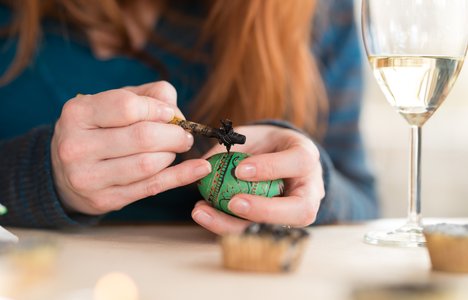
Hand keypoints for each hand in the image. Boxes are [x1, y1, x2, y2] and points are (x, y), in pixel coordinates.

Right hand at [51, 81, 210, 214]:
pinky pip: (151, 187)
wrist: (64, 173)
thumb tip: (175, 110)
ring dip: (172, 155)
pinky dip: (181, 176)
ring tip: (175, 149)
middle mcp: (76, 146)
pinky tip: (200, 168)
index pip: (128, 107)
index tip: (171, 114)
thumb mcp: (111, 103)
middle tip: (184, 135)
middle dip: (174, 135)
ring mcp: (87, 177)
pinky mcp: (103, 200)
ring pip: (148, 164)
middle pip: (142, 137)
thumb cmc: (97, 130)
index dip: (158, 109)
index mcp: (77, 113)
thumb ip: (148, 96)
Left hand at [191, 125, 323, 234]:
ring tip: (202, 211)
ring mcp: (295, 213)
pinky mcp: (276, 227)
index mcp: (307, 158)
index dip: (271, 168)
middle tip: (232, 203)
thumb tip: (204, 164)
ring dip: (235, 225)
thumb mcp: (252, 135)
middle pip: (301, 210)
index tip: (239, 170)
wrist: (277, 159)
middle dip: (264, 210)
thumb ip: (232, 147)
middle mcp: (309, 190)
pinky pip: (254, 233)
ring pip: (276, 229)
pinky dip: (225, 226)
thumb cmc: (265, 143)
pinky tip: (204, 215)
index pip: (299, 162)